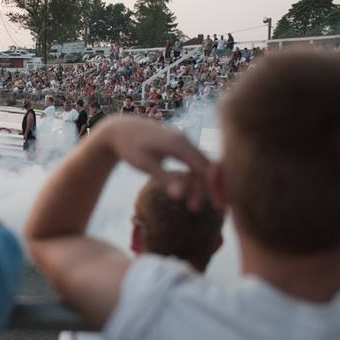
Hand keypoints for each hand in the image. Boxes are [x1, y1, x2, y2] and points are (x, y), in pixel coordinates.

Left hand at [91, 117, 216, 208]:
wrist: (120, 129)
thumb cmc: (129, 147)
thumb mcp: (144, 165)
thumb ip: (164, 179)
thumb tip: (179, 196)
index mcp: (179, 144)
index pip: (205, 168)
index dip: (214, 188)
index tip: (219, 206)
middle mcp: (184, 140)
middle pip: (206, 166)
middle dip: (209, 189)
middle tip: (204, 210)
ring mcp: (182, 141)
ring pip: (200, 165)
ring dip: (199, 185)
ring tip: (192, 206)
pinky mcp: (179, 145)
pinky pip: (193, 162)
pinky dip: (194, 177)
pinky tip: (187, 191)